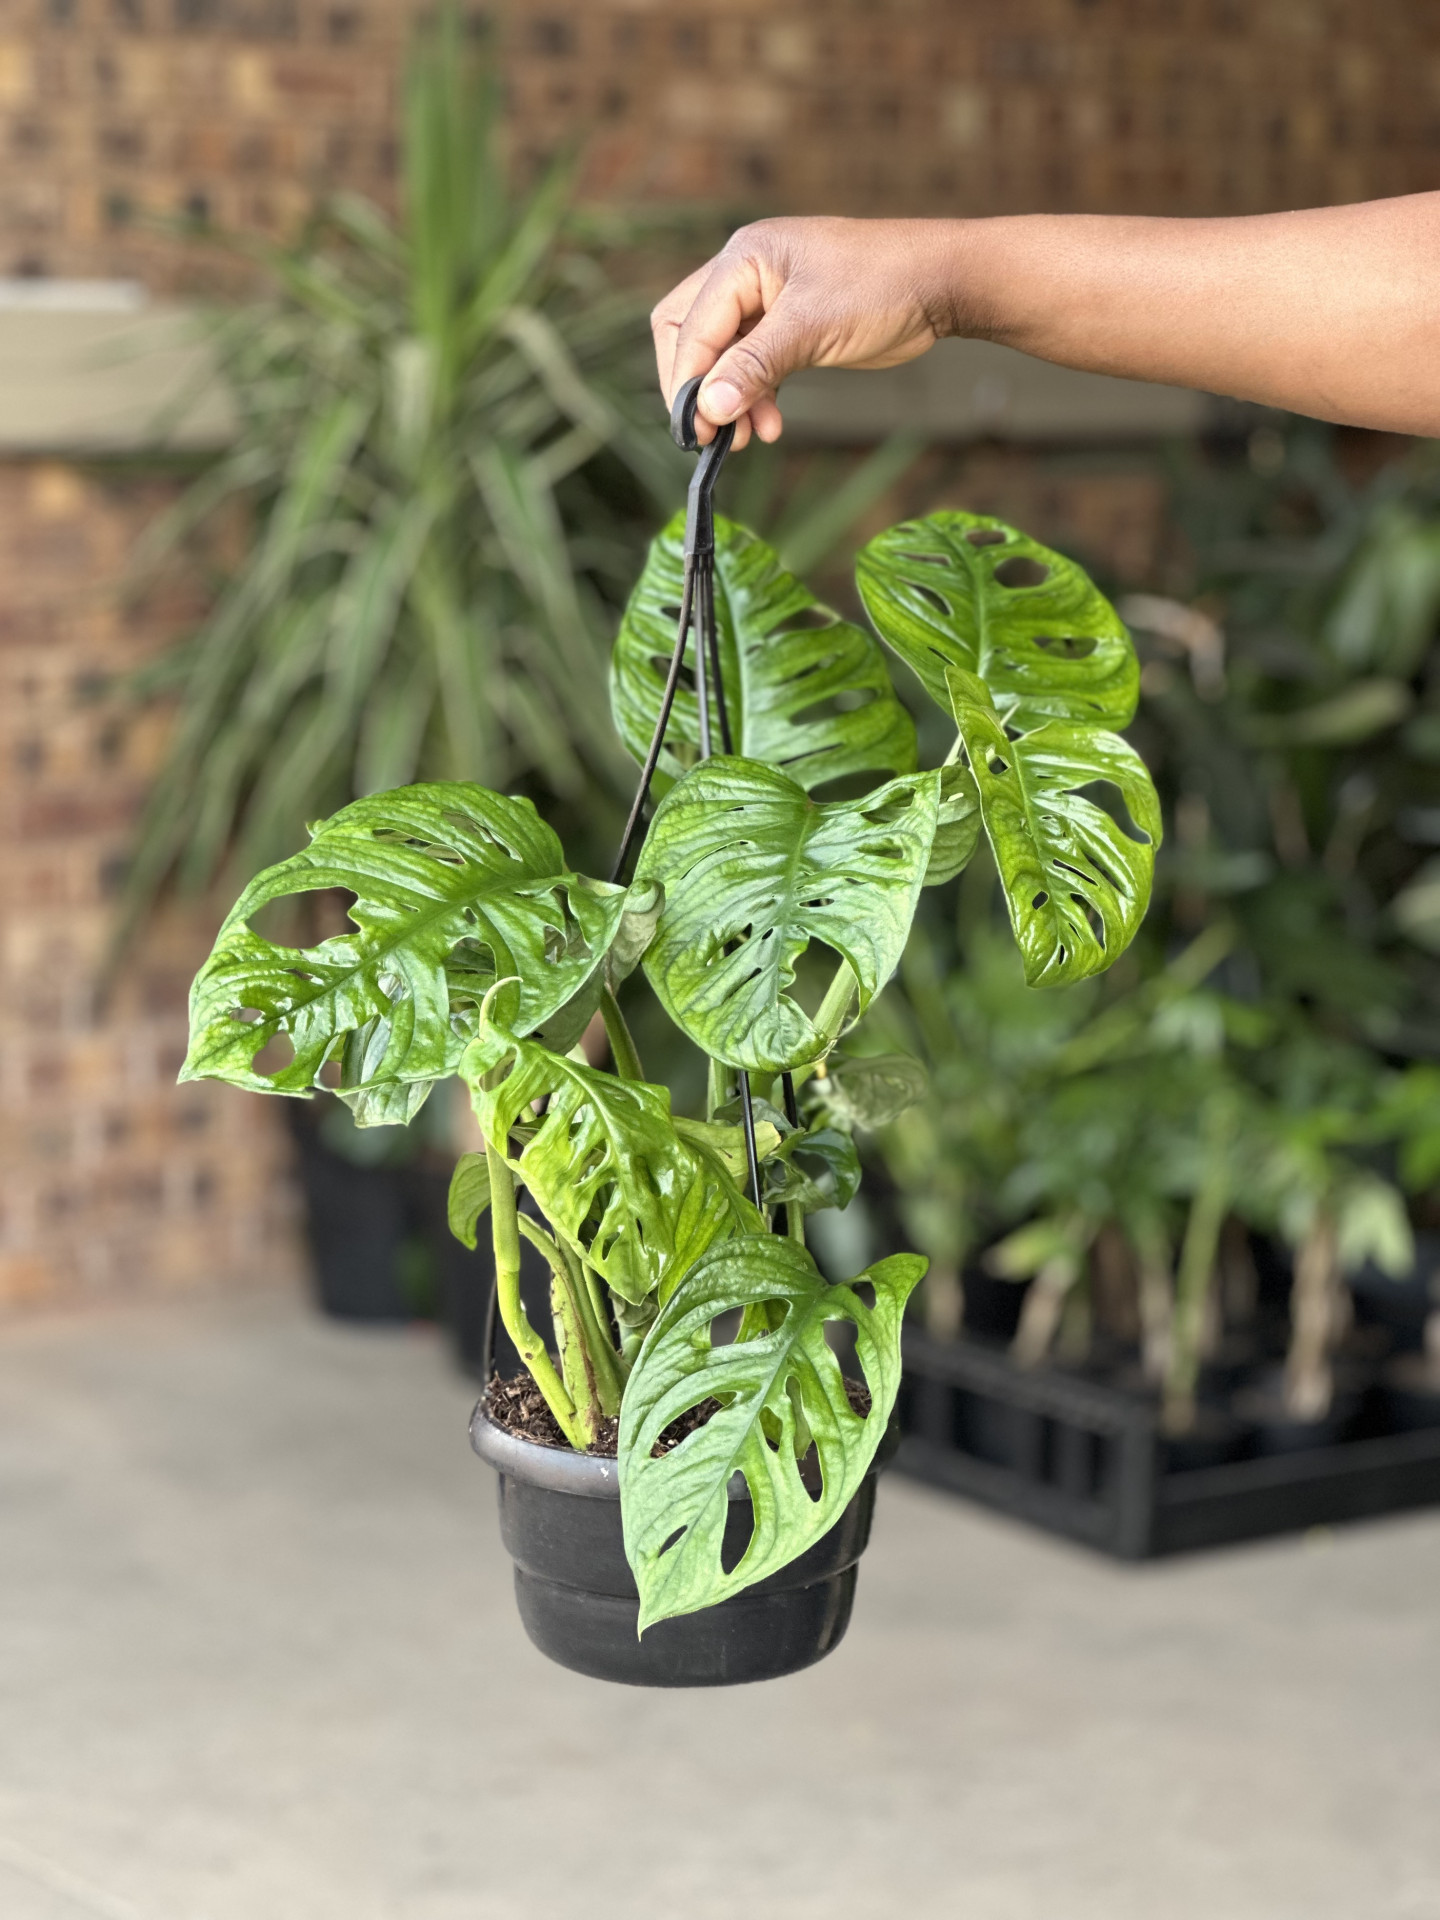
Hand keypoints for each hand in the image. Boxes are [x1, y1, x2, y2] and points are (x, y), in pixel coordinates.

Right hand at [651, 217, 965, 446]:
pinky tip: (770, 425)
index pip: (689, 323)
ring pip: (722, 355)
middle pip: (691, 335)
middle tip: (713, 434)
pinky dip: (755, 395)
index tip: (698, 429)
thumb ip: (754, 367)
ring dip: (730, 399)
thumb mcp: (810, 328)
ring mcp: (767, 299)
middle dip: (699, 388)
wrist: (938, 283)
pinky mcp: (789, 326)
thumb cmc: (880, 287)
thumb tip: (708, 409)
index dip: (687, 379)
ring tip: (750, 438)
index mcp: (743, 258)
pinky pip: (752, 364)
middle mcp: (747, 273)